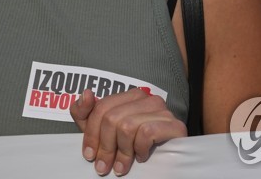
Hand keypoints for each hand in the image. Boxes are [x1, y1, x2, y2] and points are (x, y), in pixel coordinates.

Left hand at [71, 88, 185, 176]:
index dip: (91, 133)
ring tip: (121, 167)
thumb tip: (86, 94)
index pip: (102, 107)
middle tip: (103, 167)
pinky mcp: (174, 125)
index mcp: (130, 96)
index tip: (89, 155)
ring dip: (122, 152)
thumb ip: (86, 113)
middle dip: (105, 147)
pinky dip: (140, 148)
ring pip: (127, 126)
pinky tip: (141, 157)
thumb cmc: (132, 146)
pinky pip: (146, 132)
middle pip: (112, 118)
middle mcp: (147, 98)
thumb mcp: (102, 131)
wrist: (167, 163)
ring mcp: (162, 110)